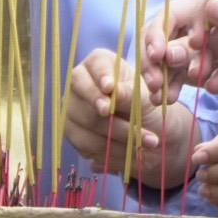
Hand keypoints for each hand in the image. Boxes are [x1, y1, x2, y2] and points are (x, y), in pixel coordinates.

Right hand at [62, 49, 197, 186]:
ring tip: (144, 142)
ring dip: (115, 136)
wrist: (145, 128)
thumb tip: (114, 92)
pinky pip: (86, 144)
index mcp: (98, 64)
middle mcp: (79, 83)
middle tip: (119, 119)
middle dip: (106, 111)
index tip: (110, 87)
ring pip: (86, 123)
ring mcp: (71, 108)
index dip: (100, 76)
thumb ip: (130, 93)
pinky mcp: (71, 132)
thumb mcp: (144, 95)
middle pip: (85, 96)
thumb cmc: (144, 102)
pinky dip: (109, 151)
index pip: (94, 66)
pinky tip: (130, 154)